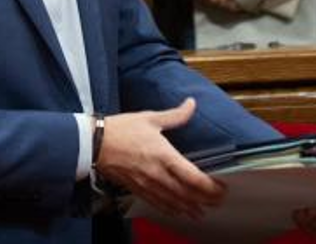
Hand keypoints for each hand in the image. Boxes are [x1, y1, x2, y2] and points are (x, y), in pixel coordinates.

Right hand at [96, 98, 223, 220]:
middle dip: (206, 200)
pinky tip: (178, 212)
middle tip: (218, 201)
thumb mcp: (150, 118)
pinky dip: (171, 210)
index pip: (194, 178)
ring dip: (191, 209)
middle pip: (188, 195)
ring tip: (203, 211)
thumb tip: (191, 104)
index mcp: (164, 156)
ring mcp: (147, 185)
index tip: (221, 187)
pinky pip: (158, 205)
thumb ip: (175, 115)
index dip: (211, 187)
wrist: (94, 143)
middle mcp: (158, 174)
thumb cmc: (121, 129)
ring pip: (174, 203)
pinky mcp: (137, 189)